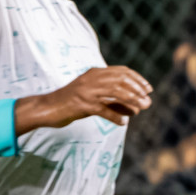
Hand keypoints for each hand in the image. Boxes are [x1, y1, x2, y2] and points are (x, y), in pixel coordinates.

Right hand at [20, 66, 153, 129]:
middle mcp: (90, 79)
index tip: (148, 89)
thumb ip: (111, 97)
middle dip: (137, 90)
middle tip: (148, 101)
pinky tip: (123, 123)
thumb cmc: (72, 102)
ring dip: (131, 101)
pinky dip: (115, 116)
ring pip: (114, 92)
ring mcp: (85, 92)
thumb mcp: (92, 95)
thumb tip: (135, 107)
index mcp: (94, 73)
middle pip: (120, 80)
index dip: (137, 79)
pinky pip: (103, 110)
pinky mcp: (81, 105)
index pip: (120, 71)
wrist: (47, 107)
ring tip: (141, 109)